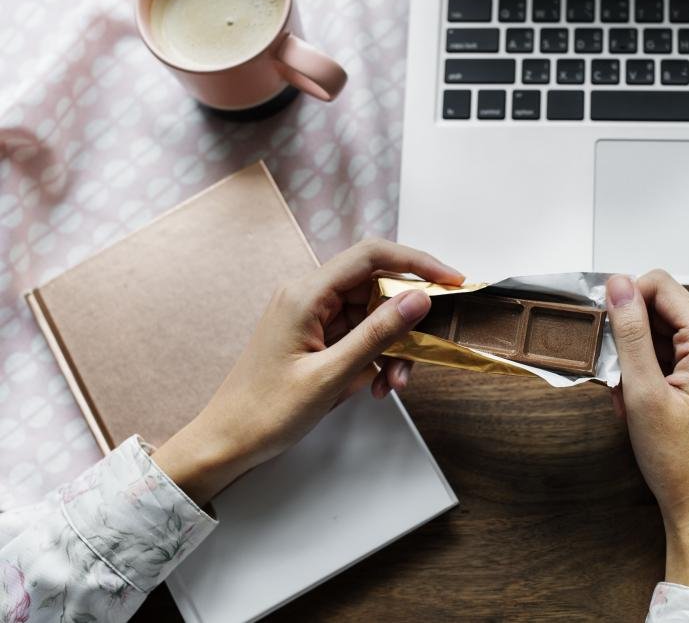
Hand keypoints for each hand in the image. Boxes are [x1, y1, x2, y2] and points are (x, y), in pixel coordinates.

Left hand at [152, 238, 462, 505]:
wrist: (228, 442)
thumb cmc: (265, 411)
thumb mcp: (331, 375)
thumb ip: (378, 333)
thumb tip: (418, 299)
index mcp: (306, 294)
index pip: (372, 256)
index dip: (417, 262)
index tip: (451, 281)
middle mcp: (309, 296)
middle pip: (376, 287)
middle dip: (405, 321)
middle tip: (425, 351)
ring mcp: (312, 317)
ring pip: (372, 316)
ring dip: (392, 347)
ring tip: (393, 383)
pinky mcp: (315, 337)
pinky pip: (359, 336)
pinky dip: (375, 358)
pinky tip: (375, 386)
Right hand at [605, 270, 688, 599]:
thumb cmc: (679, 461)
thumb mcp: (642, 391)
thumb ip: (629, 332)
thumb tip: (618, 285)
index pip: (662, 285)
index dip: (626, 299)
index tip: (603, 326)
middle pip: (663, 307)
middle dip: (630, 334)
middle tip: (612, 373)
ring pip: (664, 331)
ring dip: (636, 355)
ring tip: (625, 394)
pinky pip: (674, 352)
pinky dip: (649, 368)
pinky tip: (637, 398)